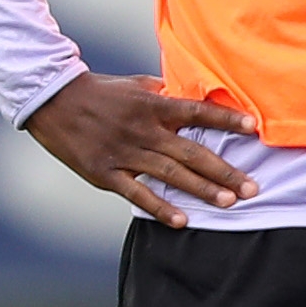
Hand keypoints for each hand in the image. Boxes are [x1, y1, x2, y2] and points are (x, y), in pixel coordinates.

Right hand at [23, 73, 259, 224]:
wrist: (52, 101)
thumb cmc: (99, 92)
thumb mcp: (134, 85)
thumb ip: (164, 94)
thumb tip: (192, 95)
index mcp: (152, 105)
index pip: (197, 112)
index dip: (225, 120)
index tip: (253, 128)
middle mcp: (143, 130)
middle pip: (191, 152)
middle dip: (224, 170)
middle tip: (252, 187)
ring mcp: (125, 153)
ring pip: (170, 174)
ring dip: (201, 190)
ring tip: (229, 202)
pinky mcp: (106, 173)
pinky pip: (137, 194)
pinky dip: (160, 208)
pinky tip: (182, 221)